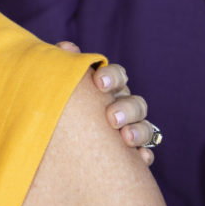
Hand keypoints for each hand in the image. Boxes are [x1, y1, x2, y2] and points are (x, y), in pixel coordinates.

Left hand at [56, 41, 155, 165]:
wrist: (58, 142)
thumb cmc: (62, 105)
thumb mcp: (61, 86)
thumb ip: (65, 67)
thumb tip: (66, 47)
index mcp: (107, 88)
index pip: (117, 76)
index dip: (112, 76)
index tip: (99, 82)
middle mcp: (122, 106)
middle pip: (136, 103)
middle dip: (126, 108)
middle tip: (112, 118)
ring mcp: (131, 130)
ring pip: (146, 127)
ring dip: (139, 131)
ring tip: (126, 139)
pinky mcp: (133, 154)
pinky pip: (146, 153)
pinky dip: (145, 155)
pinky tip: (140, 158)